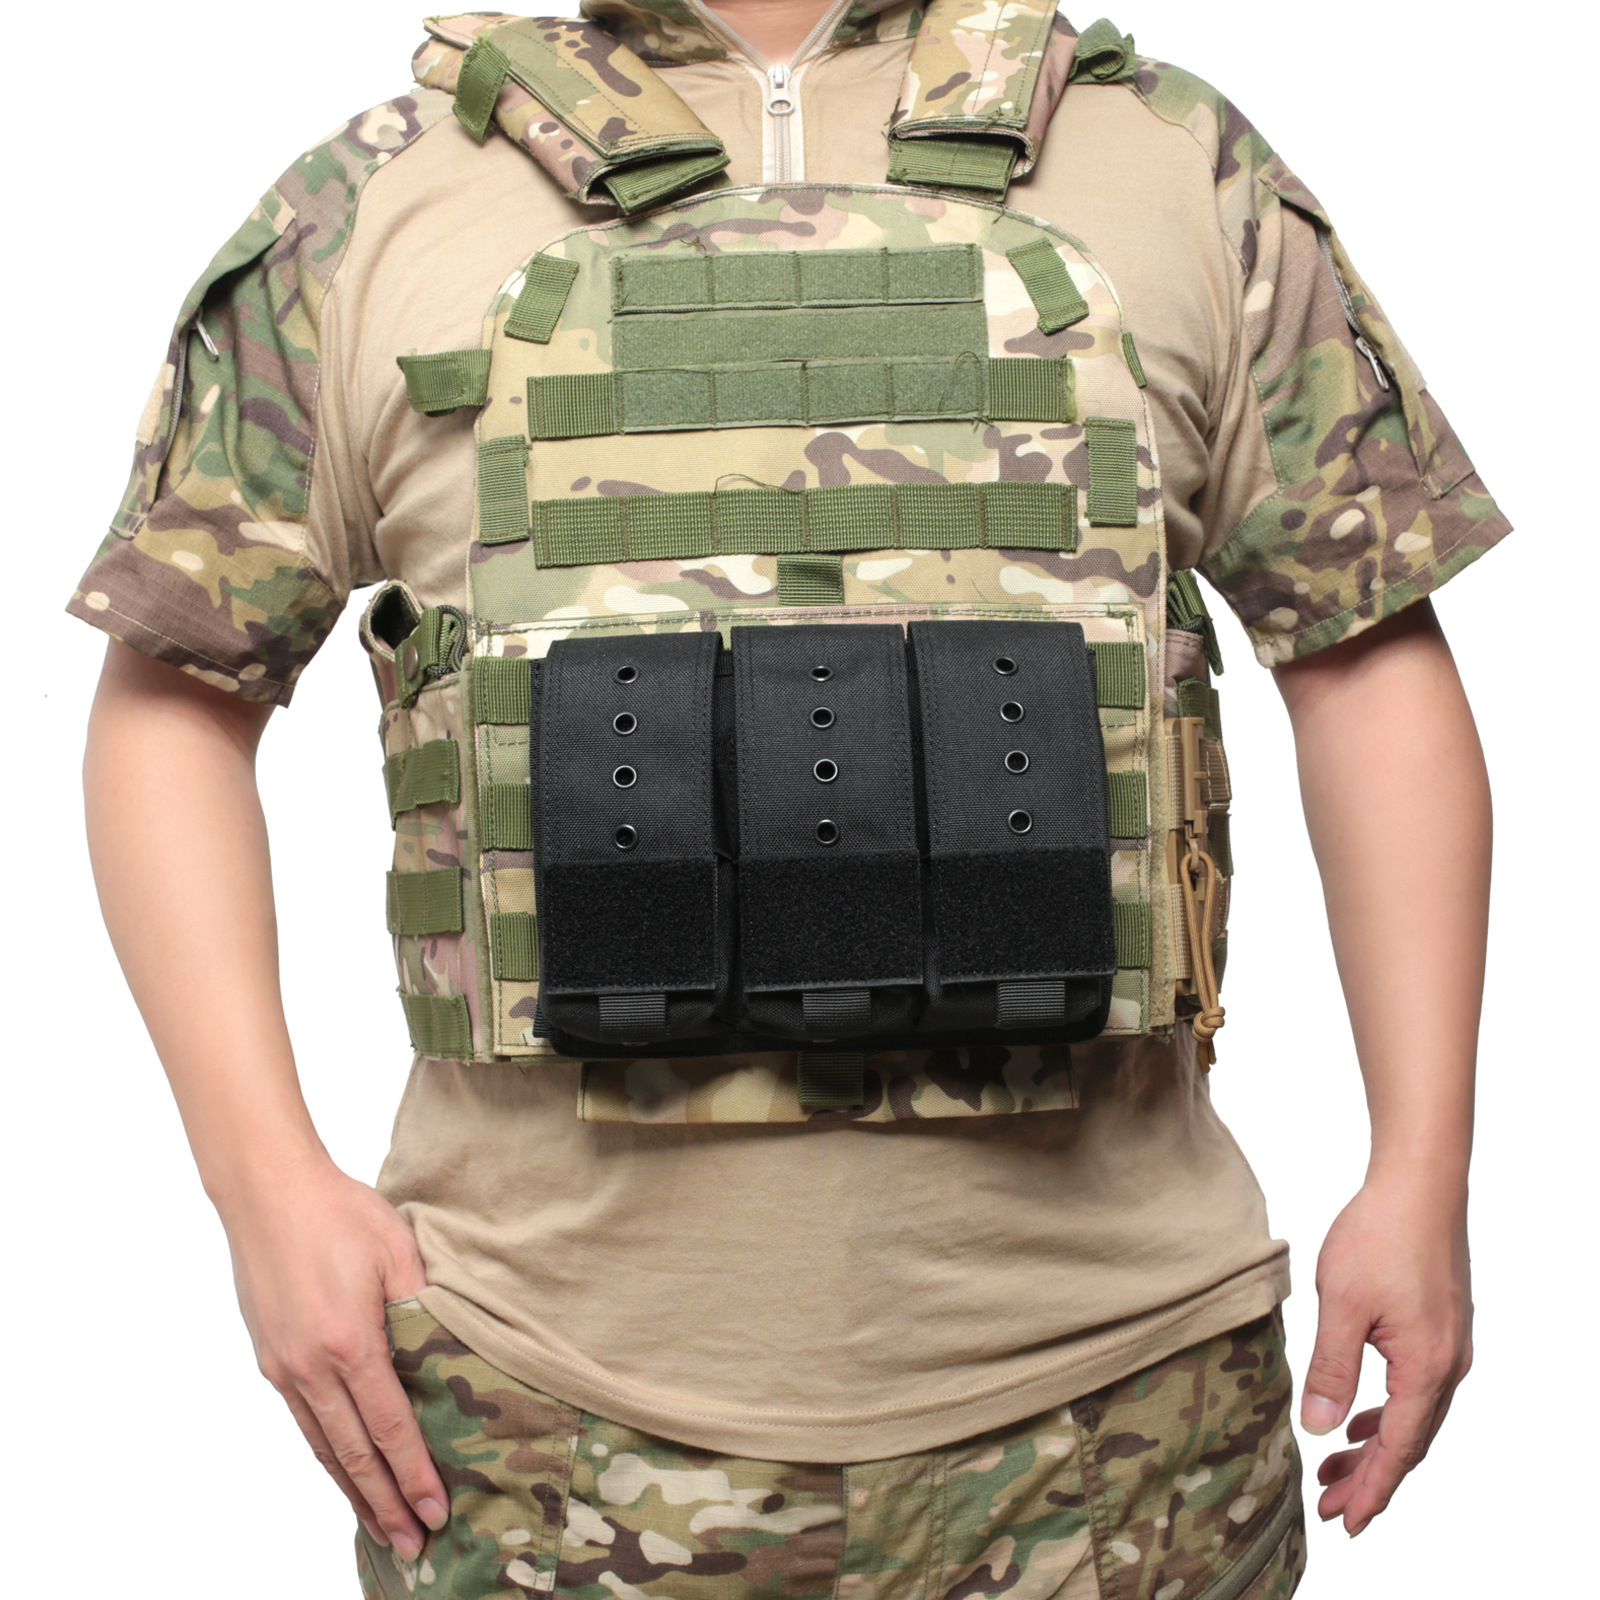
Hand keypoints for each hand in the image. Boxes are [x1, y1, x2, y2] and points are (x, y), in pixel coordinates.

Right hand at [220, 1156, 448, 1558]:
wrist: (268, 1191)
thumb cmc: (340, 1211)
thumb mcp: (398, 1251)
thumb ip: (423, 1306)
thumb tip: (446, 1351)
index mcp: (349, 1342)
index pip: (390, 1426)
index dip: (414, 1473)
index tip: (436, 1510)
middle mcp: (310, 1367)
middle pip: (353, 1454)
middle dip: (386, 1504)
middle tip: (415, 1546)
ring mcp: (284, 1367)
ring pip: (323, 1447)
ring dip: (354, 1491)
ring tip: (382, 1527)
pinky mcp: (270, 1359)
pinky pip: (304, 1423)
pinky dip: (326, 1457)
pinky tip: (343, 1472)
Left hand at [1300, 1174, 1472, 1534]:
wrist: (1420, 1184)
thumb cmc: (1380, 1236)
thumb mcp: (1343, 1305)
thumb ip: (1332, 1370)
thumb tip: (1321, 1430)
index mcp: (1426, 1369)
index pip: (1398, 1450)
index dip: (1372, 1490)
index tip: (1346, 1522)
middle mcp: (1448, 1366)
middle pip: (1411, 1441)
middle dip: (1371, 1477)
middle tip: (1331, 1504)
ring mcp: (1449, 1346)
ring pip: (1415, 1415)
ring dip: (1378, 1444)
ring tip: (1337, 1465)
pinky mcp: (1441, 1326)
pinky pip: (1418, 1388)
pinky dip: (1390, 1410)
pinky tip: (1363, 1413)